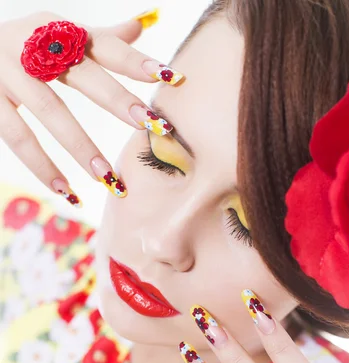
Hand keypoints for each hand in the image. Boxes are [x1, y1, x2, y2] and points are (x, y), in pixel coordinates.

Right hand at [0, 11, 181, 205]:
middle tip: (151, 125)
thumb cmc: (21, 44)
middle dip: (118, 100)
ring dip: (82, 146)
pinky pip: (18, 137)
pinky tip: (67, 192)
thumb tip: (142, 24)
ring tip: (109, 177)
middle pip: (82, 74)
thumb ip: (98, 37)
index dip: (136, 60)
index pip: (104, 45)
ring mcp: (7, 71)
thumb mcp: (55, 33)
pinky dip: (43, 167)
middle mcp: (33, 45)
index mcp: (57, 30)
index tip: (172, 76)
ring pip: (50, 110)